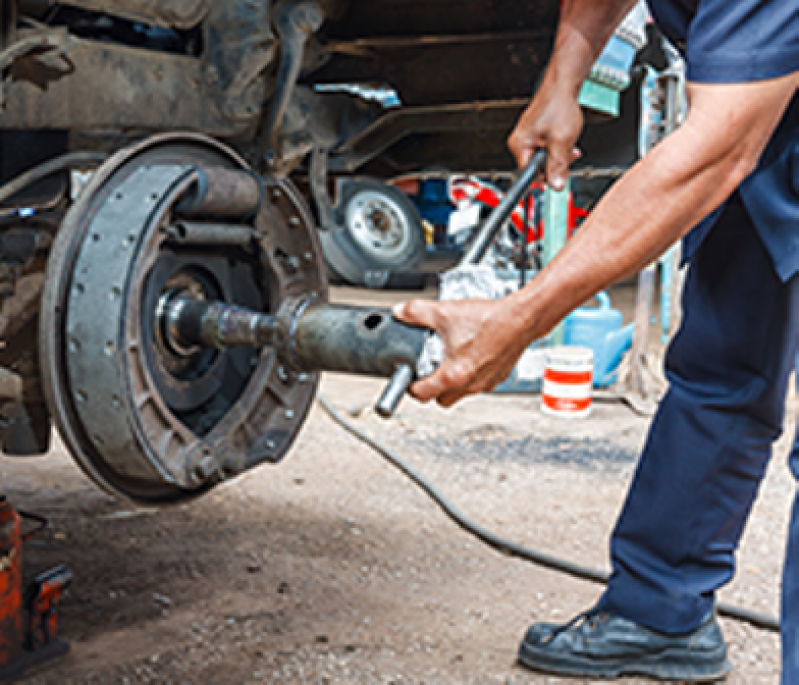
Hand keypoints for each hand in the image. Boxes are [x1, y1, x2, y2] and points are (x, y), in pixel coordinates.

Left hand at [393, 298, 530, 407]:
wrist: (522, 318)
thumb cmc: (490, 319)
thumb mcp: (445, 311)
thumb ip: (416, 312)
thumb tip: (401, 312)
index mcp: (453, 375)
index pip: (421, 395)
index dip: (411, 386)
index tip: (410, 378)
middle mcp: (469, 384)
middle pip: (440, 400)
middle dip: (431, 390)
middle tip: (427, 372)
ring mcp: (485, 384)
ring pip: (460, 394)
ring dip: (451, 384)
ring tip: (448, 362)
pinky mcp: (497, 378)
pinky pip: (477, 385)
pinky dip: (470, 376)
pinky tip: (469, 356)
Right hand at [507, 80, 583, 189]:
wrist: (562, 86)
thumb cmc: (558, 107)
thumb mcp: (561, 142)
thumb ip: (557, 166)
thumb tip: (556, 185)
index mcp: (519, 146)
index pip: (530, 174)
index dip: (547, 176)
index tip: (559, 174)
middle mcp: (519, 142)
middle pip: (537, 166)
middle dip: (556, 163)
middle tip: (568, 154)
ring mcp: (527, 136)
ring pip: (544, 157)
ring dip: (558, 154)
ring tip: (567, 141)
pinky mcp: (535, 132)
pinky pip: (545, 147)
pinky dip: (557, 145)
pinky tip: (563, 137)